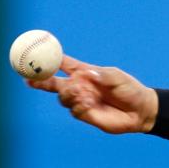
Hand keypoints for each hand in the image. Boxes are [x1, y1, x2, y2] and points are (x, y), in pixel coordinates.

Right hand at [26, 55, 158, 133]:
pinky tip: (89, 103)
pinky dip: (79, 105)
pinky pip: (74, 110)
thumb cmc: (129, 89)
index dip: (49, 59)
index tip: (35, 53)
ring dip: (69, 94)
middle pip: (53, 82)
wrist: (139, 110)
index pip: (63, 64)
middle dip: (39, 80)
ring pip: (62, 97)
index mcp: (84, 72)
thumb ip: (103, 75)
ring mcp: (80, 100)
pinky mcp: (84, 114)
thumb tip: (87, 75)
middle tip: (29, 79)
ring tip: (82, 93)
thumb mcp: (118, 78)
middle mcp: (79, 86)